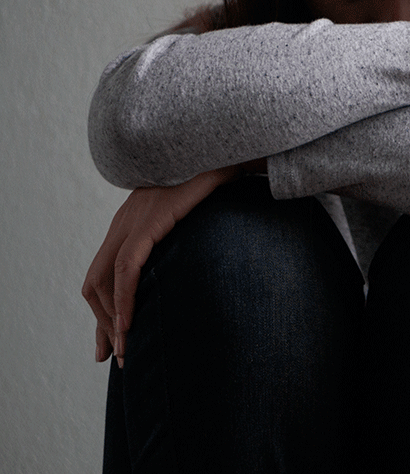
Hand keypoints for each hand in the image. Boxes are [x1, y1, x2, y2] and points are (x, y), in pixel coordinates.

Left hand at [82, 166, 241, 366]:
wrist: (225, 144)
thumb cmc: (221, 172)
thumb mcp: (201, 208)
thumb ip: (196, 231)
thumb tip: (216, 252)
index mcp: (134, 221)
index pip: (105, 272)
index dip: (106, 307)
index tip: (117, 336)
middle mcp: (125, 223)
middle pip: (95, 282)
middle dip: (102, 322)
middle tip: (115, 354)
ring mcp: (133, 221)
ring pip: (103, 282)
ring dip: (112, 320)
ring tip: (126, 348)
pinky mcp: (148, 222)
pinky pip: (126, 269)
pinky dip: (124, 300)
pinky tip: (129, 324)